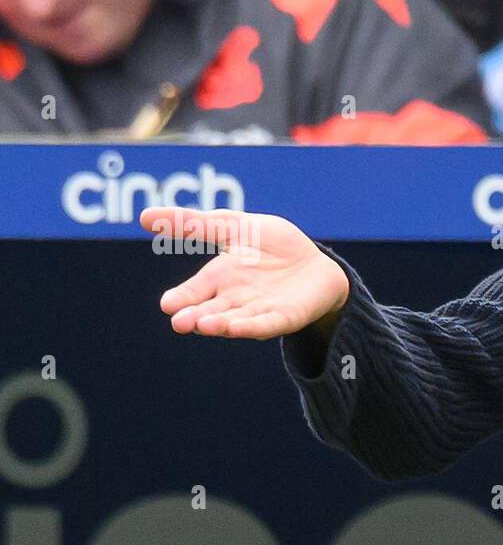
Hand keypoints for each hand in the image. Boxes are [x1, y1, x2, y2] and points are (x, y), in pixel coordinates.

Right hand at [141, 207, 349, 339]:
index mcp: (219, 279)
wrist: (315, 261)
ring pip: (235, 321)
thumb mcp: (232, 227)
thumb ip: (194, 224)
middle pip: (211, 311)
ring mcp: (259, 311)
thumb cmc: (271, 245)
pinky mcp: (285, 317)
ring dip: (220, 324)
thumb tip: (144, 217)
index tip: (167, 305)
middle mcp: (235, 299)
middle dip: (195, 317)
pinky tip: (238, 328)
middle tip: (179, 323)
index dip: (182, 298)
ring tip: (204, 326)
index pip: (195, 291)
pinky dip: (252, 327)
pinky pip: (266, 324)